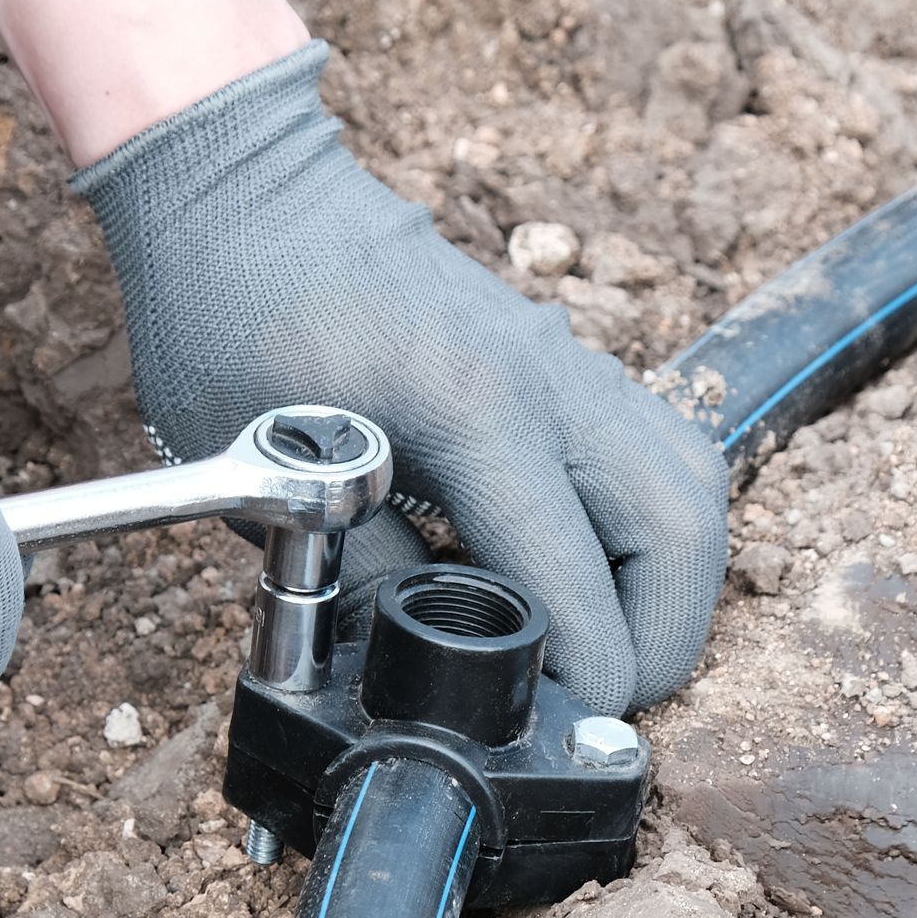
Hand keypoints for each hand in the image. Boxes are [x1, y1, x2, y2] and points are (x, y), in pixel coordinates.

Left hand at [74, 43, 728, 715]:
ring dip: (667, 578)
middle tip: (600, 690)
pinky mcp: (559, 357)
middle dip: (663, 634)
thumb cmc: (231, 319)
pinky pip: (654, 446)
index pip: (574, 574)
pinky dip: (646, 521)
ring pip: (686, 482)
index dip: (582, 671)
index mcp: (469, 409)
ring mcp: (562, 358)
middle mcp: (543, 379)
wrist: (241, 194)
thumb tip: (413, 668)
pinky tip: (587, 564)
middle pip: (680, 523)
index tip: (554, 723)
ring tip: (603, 639)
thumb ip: (356, 578)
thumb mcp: (265, 475)